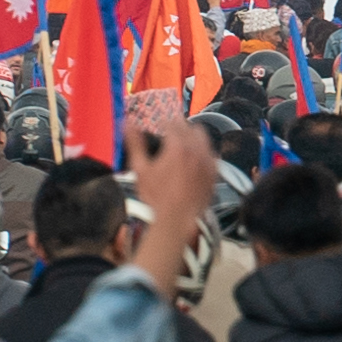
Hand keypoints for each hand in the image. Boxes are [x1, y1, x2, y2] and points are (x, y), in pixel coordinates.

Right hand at [127, 119, 219, 298]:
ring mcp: (208, 160)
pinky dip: (202, 150)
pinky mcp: (215, 171)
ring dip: (192, 136)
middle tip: (168, 134)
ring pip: (202, 137)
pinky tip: (194, 158)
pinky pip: (211, 152)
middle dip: (178, 127)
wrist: (177, 219)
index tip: (158, 127)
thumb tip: (127, 123)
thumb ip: (135, 143)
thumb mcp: (141, 169)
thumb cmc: (156, 196)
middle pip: (188, 127)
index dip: (163, 123)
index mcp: (177, 146)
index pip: (171, 123)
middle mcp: (196, 149)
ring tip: (181, 144)